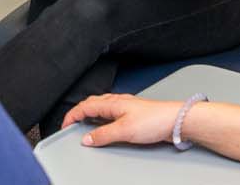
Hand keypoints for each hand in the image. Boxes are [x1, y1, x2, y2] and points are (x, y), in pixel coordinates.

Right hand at [62, 94, 181, 146]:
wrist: (175, 120)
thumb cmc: (154, 120)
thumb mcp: (124, 130)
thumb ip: (103, 135)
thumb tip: (87, 139)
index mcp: (112, 102)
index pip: (84, 106)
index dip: (72, 115)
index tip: (64, 126)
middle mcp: (117, 101)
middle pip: (91, 104)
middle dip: (78, 112)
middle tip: (71, 124)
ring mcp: (126, 106)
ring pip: (101, 106)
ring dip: (90, 113)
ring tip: (85, 124)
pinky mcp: (133, 113)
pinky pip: (111, 111)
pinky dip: (102, 117)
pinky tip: (107, 124)